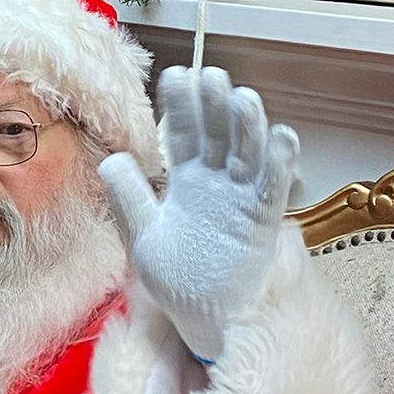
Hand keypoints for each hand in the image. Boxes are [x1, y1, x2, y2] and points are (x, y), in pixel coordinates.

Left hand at [99, 66, 298, 361]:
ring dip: (246, 125)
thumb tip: (112, 158)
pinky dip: (279, 163)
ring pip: (247, 153)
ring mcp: (241, 199)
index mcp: (186, 182)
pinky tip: (281, 135)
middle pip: (217, 134)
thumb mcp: (143, 237)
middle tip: (209, 74)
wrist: (204, 319)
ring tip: (242, 97)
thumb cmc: (176, 279)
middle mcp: (216, 184)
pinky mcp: (261, 221)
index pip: (183, 134)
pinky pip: (272, 188)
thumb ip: (130, 199)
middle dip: (213, 105)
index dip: (180, 106)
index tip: (174, 75)